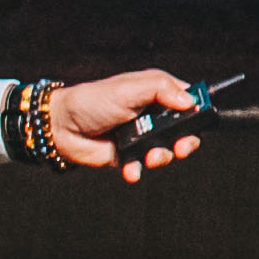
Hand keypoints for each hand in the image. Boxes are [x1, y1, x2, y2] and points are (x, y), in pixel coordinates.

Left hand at [49, 70, 209, 181]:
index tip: (198, 119)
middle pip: (185, 130)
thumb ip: (160, 89)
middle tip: (181, 146)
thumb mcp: (128, 88)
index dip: (197, 110)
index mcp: (156, 93)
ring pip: (167, 151)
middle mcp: (153, 115)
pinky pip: (142, 166)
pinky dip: (138, 170)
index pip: (189, 100)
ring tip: (150, 157)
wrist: (60, 126)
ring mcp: (142, 136)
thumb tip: (189, 100)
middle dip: (187, 141)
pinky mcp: (128, 155)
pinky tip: (131, 170)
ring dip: (163, 157)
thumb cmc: (91, 101)